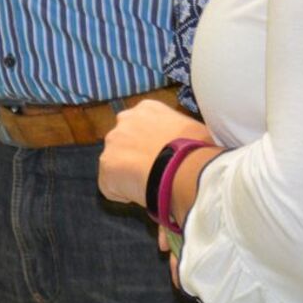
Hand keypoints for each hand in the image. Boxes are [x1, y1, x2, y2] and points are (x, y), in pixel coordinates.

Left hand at [97, 98, 211, 207]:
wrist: (183, 169)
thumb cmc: (196, 149)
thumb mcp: (195, 132)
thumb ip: (183, 135)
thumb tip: (186, 158)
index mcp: (148, 108)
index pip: (143, 125)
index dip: (151, 144)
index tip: (161, 157)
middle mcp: (125, 119)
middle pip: (125, 140)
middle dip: (135, 155)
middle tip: (153, 171)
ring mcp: (112, 141)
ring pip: (116, 162)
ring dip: (128, 173)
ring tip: (148, 185)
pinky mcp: (106, 165)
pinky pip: (111, 185)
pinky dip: (123, 193)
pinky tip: (141, 195)